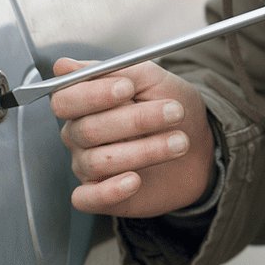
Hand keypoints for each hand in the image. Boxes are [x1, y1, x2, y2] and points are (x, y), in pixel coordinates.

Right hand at [51, 58, 216, 217]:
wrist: (200, 146)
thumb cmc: (171, 108)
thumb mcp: (153, 80)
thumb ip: (115, 70)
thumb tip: (64, 66)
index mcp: (84, 103)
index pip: (65, 99)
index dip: (93, 95)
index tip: (128, 89)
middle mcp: (79, 135)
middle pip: (87, 130)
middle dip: (135, 120)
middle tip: (173, 113)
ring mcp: (88, 166)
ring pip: (97, 162)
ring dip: (144, 151)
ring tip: (179, 142)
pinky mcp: (100, 195)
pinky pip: (87, 198)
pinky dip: (109, 191)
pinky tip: (134, 180)